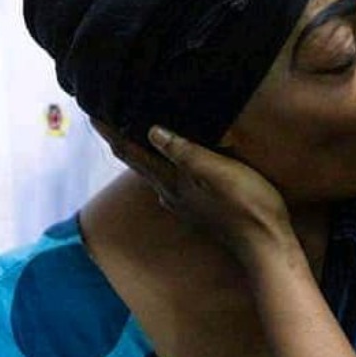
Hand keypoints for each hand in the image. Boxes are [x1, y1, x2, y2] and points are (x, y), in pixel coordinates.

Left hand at [93, 121, 293, 268]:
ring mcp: (184, 203)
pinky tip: (170, 162)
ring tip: (135, 133)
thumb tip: (152, 131)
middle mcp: (170, 194)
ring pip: (152, 172)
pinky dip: (162, 164)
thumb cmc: (246, 204)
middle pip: (137, 162)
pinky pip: (170, 179)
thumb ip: (186, 152)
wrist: (265, 243)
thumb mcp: (217, 172)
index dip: (111, 133)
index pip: (131, 153)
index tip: (90, 113)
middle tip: (108, 117)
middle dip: (121, 140)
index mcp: (171, 182)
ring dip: (140, 153)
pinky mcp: (199, 207)